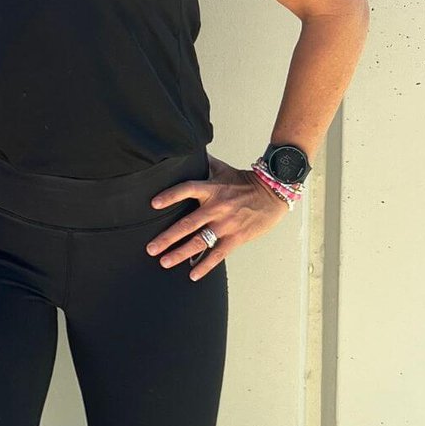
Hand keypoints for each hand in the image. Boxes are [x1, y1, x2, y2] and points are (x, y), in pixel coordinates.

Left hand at [146, 155, 288, 279]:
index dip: (170, 196)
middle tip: (150, 248)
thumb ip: (202, 163)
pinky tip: (192, 275)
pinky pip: (218, 254)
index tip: (153, 204)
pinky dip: (205, 265)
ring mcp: (226, 224)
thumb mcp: (222, 169)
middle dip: (167, 238)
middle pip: (187, 224)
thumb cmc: (245, 181)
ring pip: (199, 242)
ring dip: (180, 254)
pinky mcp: (237, 237)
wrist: (274, 193)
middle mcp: (216, 207)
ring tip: (164, 262)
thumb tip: (184, 150)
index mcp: (211, 189)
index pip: (186, 190)